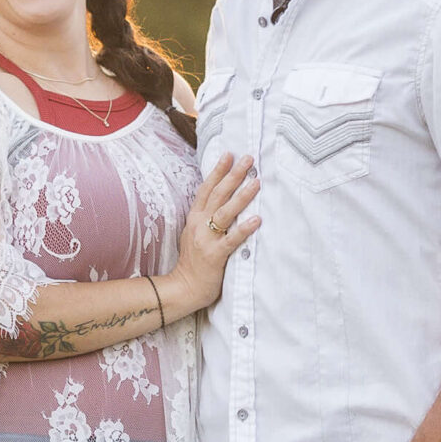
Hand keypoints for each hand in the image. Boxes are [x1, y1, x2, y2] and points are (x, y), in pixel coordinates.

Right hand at [163, 153, 260, 313]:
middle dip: (233, 175)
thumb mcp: (195, 234)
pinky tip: (257, 219)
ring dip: (241, 196)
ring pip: (224, 213)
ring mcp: (206, 239)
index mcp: (194, 218)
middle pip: (217, 194)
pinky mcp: (215, 255)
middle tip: (248, 159)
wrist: (183, 288)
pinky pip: (232, 240)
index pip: (206, 189)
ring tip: (256, 182)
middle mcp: (199, 225)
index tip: (229, 154)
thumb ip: (206, 218)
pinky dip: (244, 229)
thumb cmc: (193, 262)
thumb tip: (223, 201)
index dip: (217, 171)